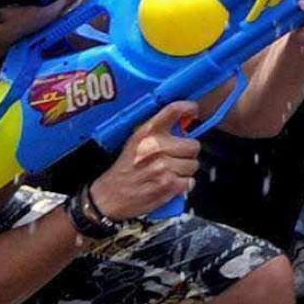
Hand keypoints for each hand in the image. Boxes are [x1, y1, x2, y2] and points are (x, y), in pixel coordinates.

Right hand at [88, 104, 203, 221]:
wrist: (110, 195)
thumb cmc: (124, 169)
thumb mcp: (135, 142)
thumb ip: (157, 131)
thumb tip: (183, 124)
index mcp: (146, 133)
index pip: (173, 110)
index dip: (188, 108)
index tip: (192, 109)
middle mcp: (156, 147)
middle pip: (193, 145)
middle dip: (187, 153)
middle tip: (175, 158)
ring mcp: (163, 166)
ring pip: (193, 165)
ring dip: (184, 171)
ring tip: (168, 173)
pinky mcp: (168, 185)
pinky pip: (190, 182)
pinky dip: (182, 185)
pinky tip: (169, 184)